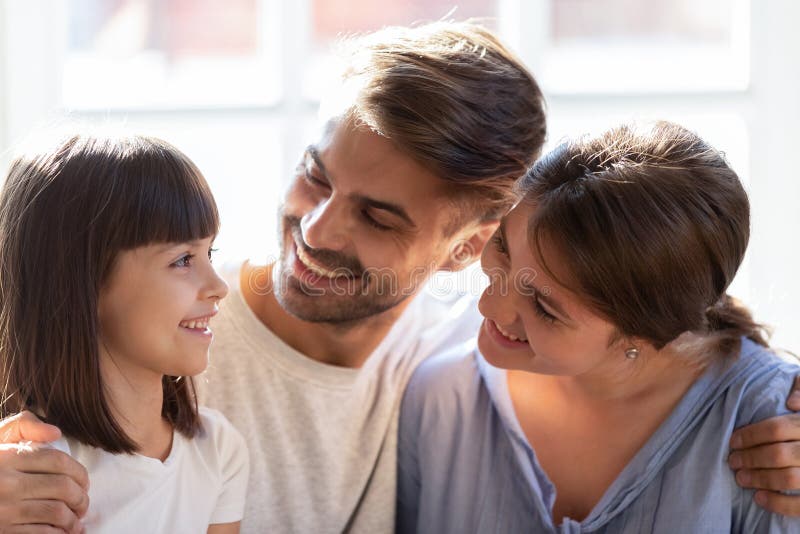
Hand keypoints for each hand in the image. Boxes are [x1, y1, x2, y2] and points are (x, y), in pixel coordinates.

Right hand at [0, 412, 88, 532]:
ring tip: (76, 522)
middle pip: (62, 487)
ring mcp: (3, 510)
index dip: (79, 472)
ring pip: (55, 512)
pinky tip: (62, 533)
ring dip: (73, 519)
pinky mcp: (1, 532)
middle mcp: (5, 483)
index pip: (57, 461)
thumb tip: (56, 433)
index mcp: (6, 458)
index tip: (84, 482)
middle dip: (81, 497)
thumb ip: (23, 427)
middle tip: (83, 504)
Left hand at [728, 375, 799, 515]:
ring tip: (740, 478)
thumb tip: (790, 401)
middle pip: (777, 454)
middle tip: (732, 461)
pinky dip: (780, 504)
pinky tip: (759, 498)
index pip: (777, 429)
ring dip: (759, 479)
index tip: (733, 441)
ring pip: (789, 478)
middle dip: (750, 458)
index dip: (750, 435)